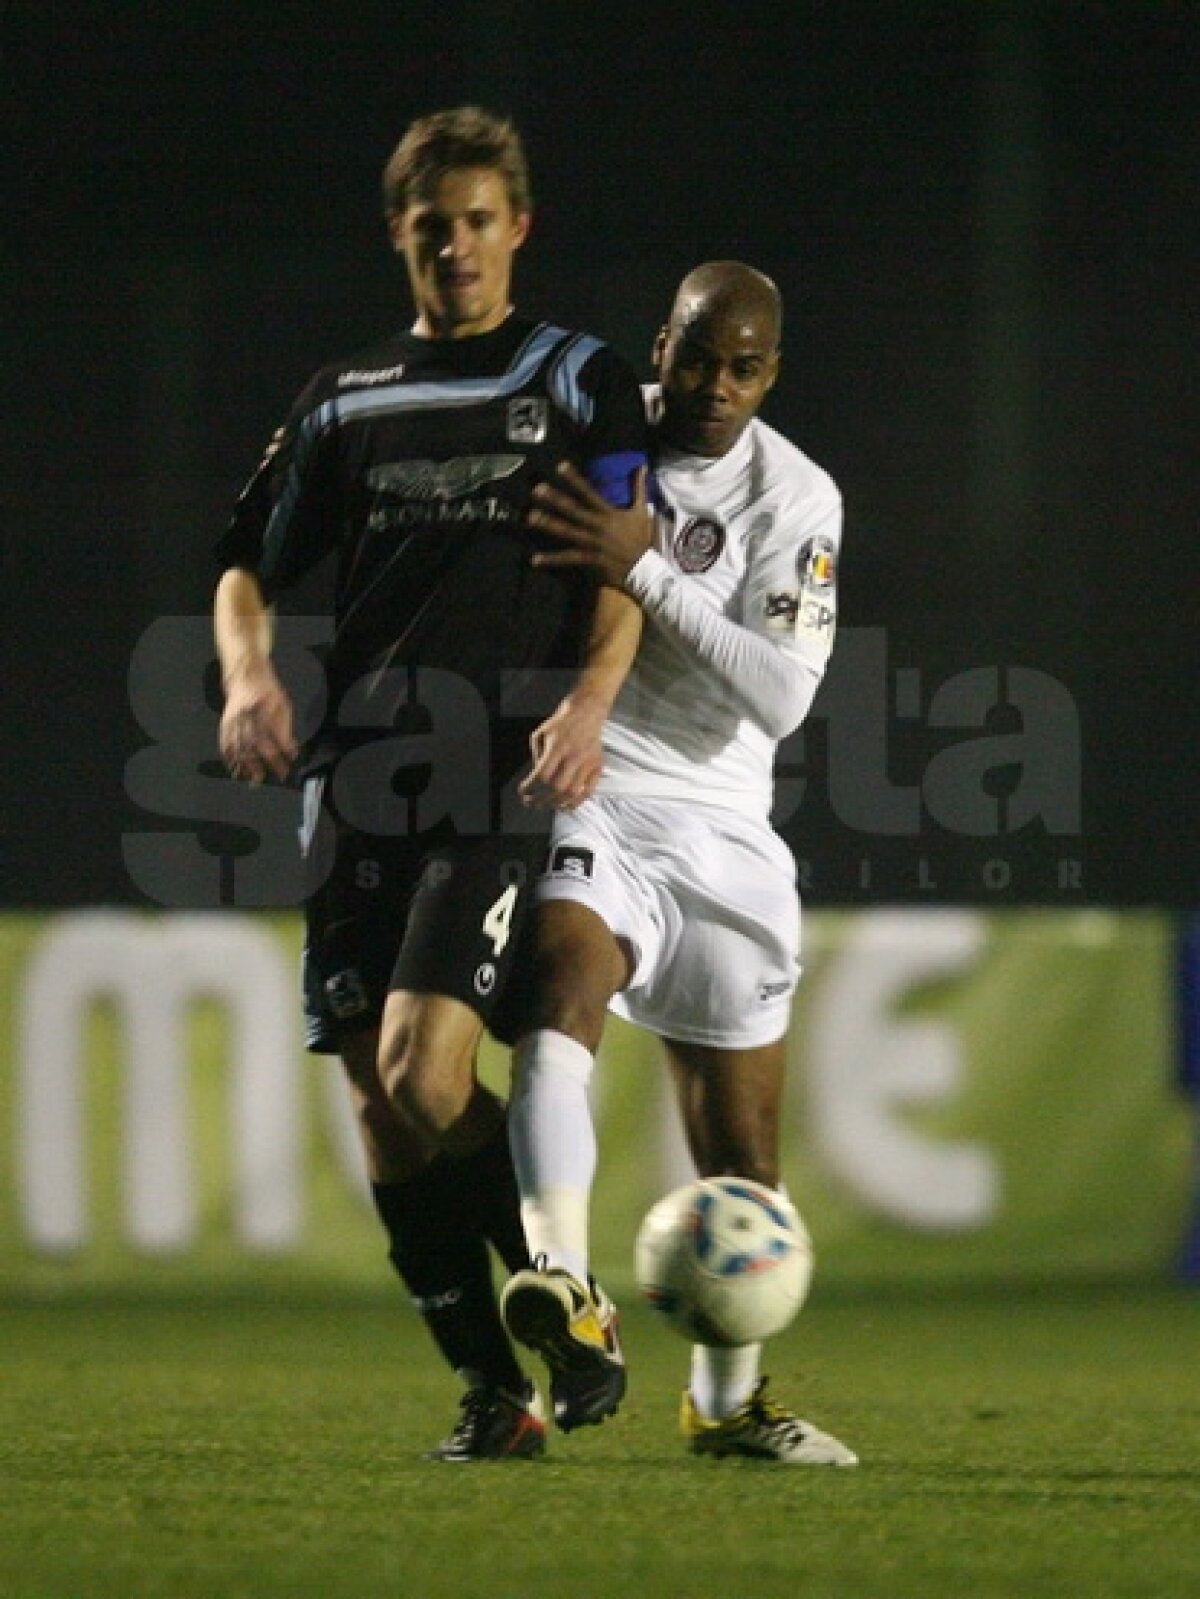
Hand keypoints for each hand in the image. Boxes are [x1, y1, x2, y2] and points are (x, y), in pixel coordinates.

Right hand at [219, 662, 296, 782]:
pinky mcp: (225, 721)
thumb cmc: (268, 691)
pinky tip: (233, 767)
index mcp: (263, 710)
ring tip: (250, 778)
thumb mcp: (284, 706)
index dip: (281, 752)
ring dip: (245, 764)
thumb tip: (291, 750)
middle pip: (255, 745)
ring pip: (238, 745)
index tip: (288, 765)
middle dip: (263, 763)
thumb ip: (285, 728)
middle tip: (269, 777)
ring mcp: (234, 719)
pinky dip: (229, 756)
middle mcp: (246, 716)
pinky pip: (225, 741)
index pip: (274, 736)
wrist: (246, 676)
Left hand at [519, 692, 607, 810]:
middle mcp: (574, 756)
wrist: (587, 712)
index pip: (542, 775)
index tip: (523, 792)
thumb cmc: (561, 723)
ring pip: (572, 793)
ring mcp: (588, 763)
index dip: (530, 787)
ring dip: (556, 804)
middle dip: (541, 799)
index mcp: (557, 746)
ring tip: (546, 805)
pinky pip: (588, 791)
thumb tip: (536, 778)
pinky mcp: (598, 766)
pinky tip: (565, 805)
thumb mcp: (541, 734)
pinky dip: (576, 802)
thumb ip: (537, 756)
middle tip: (531, 802)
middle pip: (557, 787)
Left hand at [529, 463, 654, 586]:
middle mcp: (597, 526)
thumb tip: (642, 465)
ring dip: (548, 525)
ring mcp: (592, 543)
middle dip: (555, 500)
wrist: (645, 567)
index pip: (588, 492)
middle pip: (573, 510)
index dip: (574, 479)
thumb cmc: (641, 538)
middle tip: (536, 489)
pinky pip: (568, 558)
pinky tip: (534, 559)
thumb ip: (639, 487)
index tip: (559, 466)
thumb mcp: (641, 510)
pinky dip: (551, 559)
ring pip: (567, 532)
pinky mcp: (589, 558)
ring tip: (530, 517)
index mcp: (608, 512)